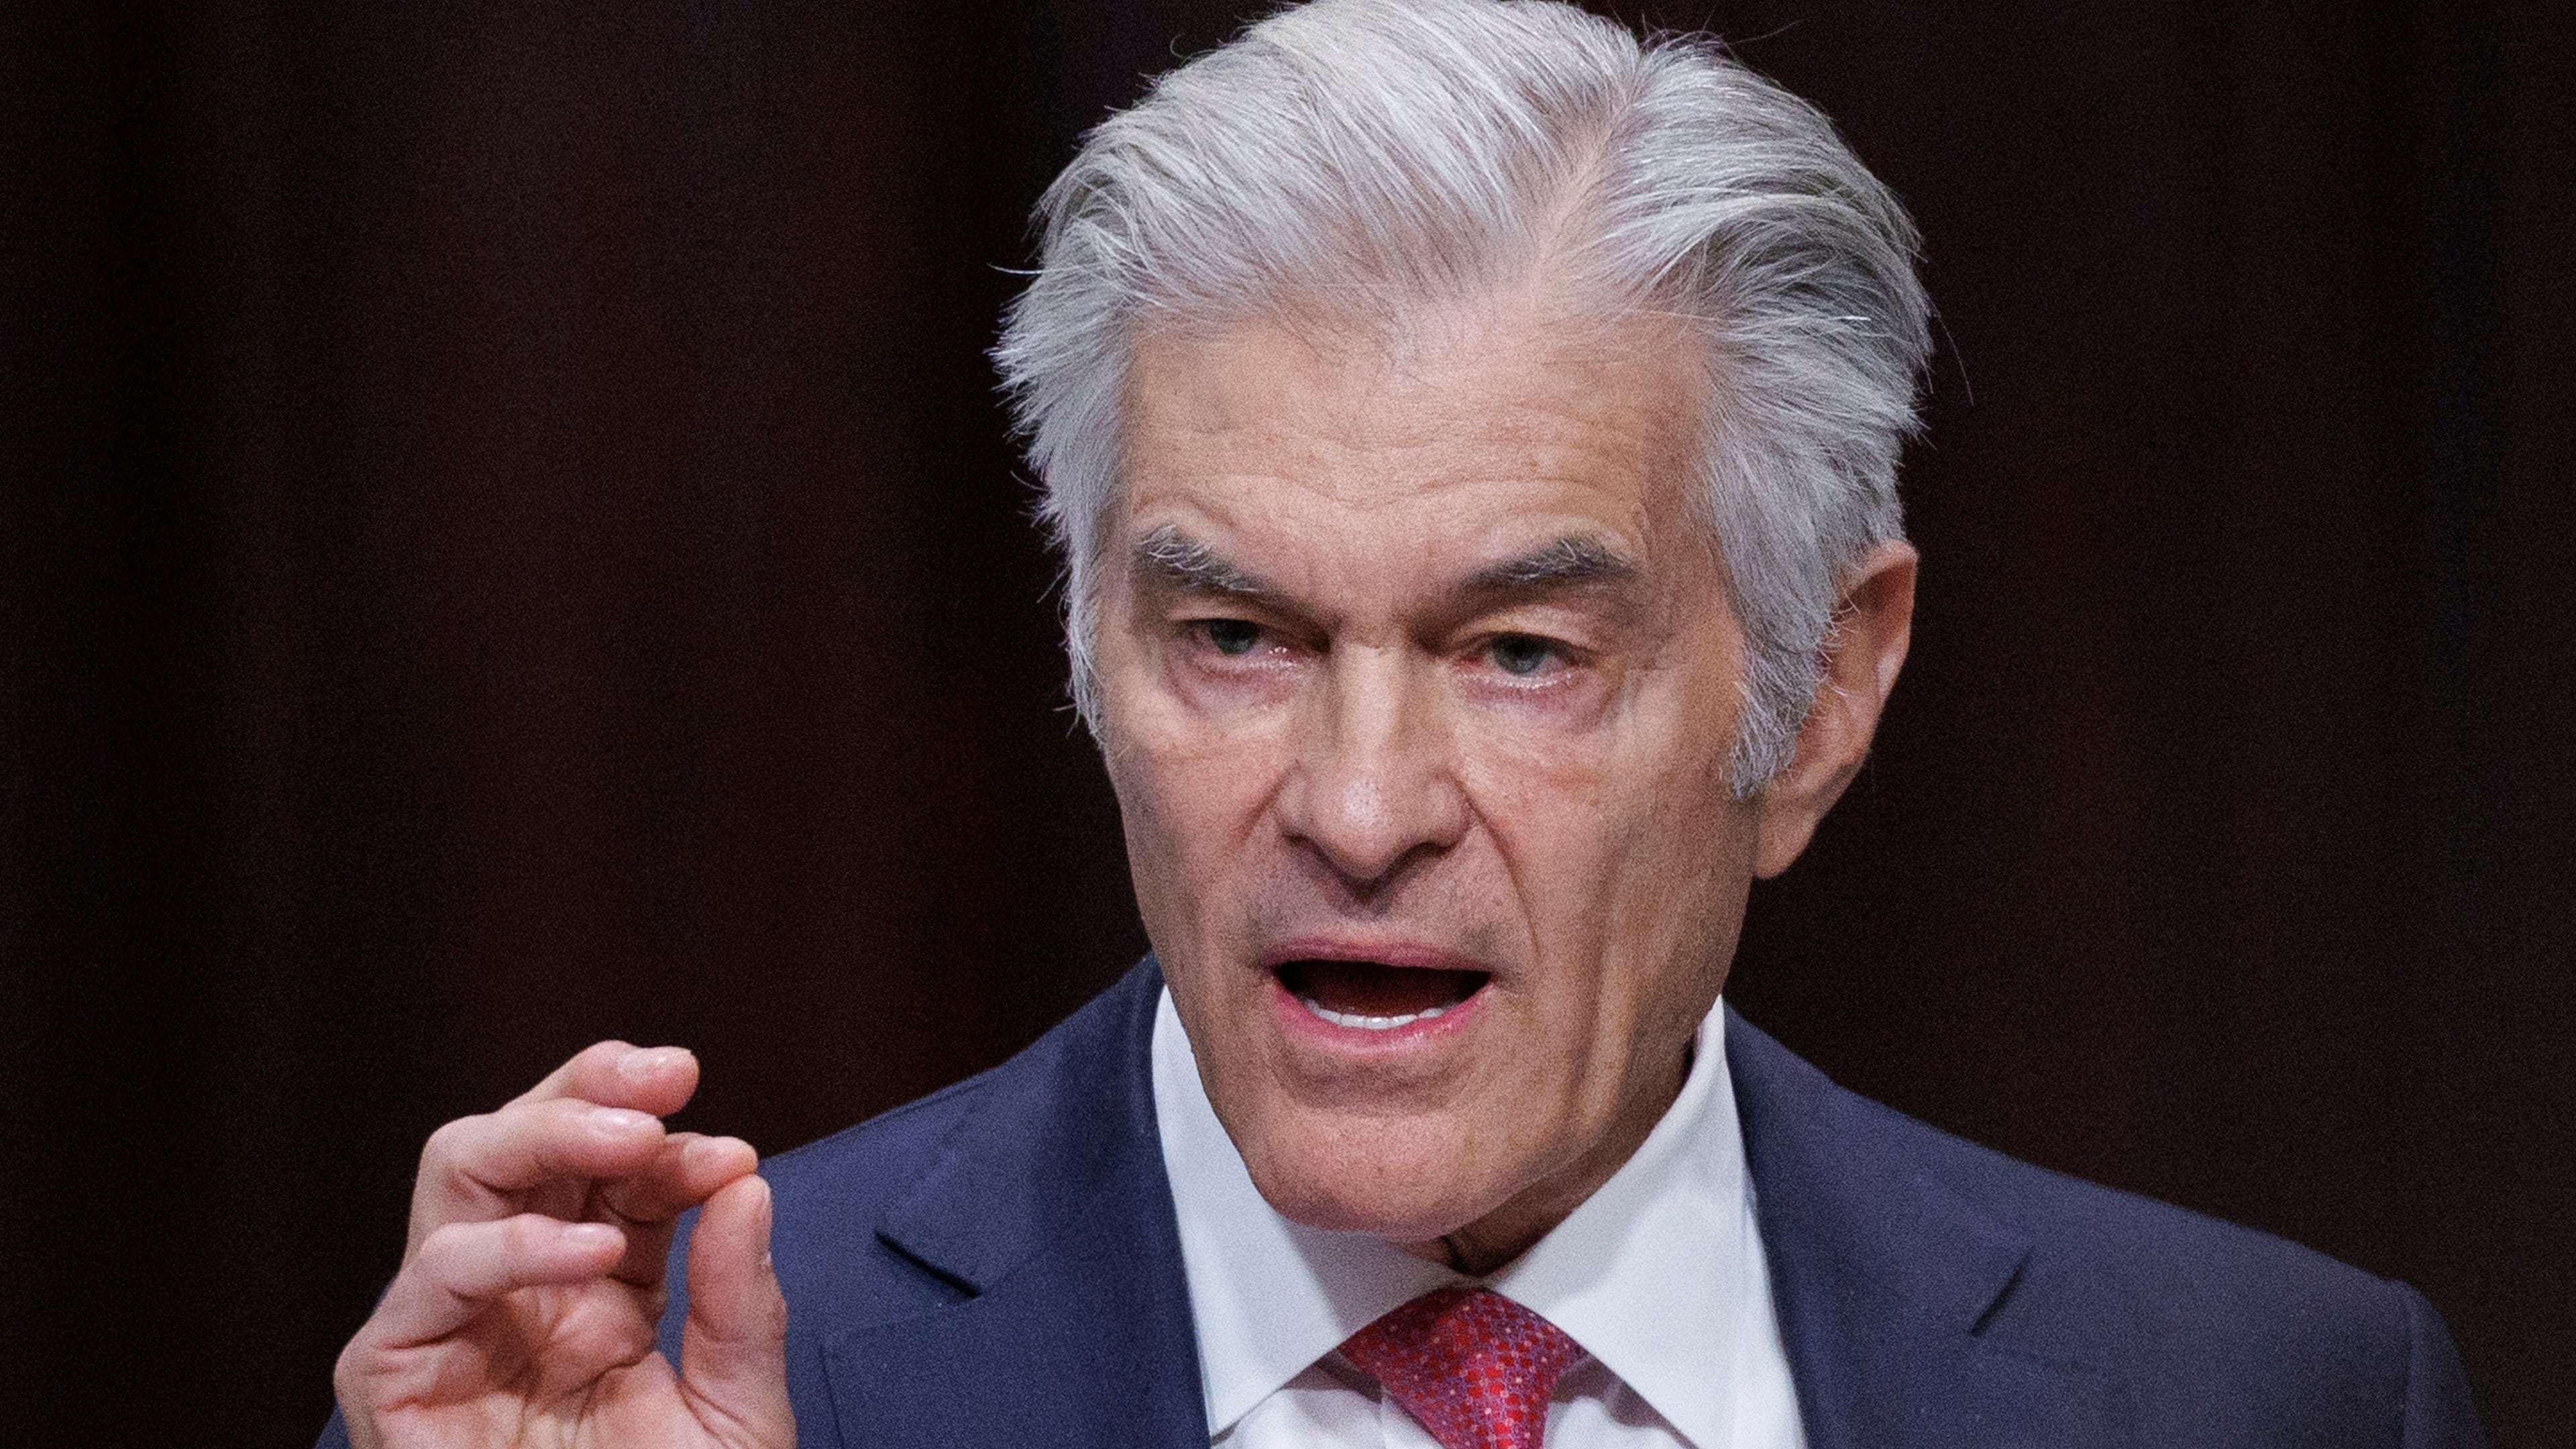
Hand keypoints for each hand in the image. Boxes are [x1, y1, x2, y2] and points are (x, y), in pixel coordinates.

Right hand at [333, 1042, 793, 1448]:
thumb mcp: (735, 1416)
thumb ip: (739, 1306)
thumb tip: (746, 1182)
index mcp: (599, 1290)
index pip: (614, 1168)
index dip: (665, 1132)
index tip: (729, 1143)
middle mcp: (519, 1292)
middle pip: (521, 1139)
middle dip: (589, 1085)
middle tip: (671, 1075)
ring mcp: (451, 1328)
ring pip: (458, 1174)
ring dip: (544, 1130)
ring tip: (634, 1140)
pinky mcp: (394, 1379)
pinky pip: (425, 1280)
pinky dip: (504, 1245)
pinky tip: (590, 1251)